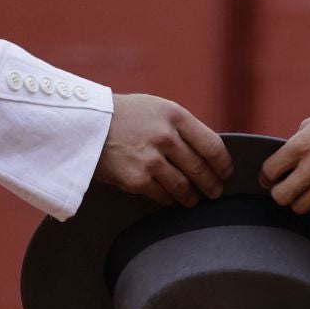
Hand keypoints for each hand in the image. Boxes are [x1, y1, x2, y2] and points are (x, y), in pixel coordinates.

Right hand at [96, 94, 232, 204]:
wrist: (84, 124)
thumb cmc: (124, 116)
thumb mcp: (157, 109)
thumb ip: (181, 127)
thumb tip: (207, 153)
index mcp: (175, 115)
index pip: (212, 145)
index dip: (223, 164)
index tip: (225, 172)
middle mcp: (166, 136)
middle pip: (201, 169)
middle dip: (211, 184)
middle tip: (214, 192)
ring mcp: (151, 159)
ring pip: (184, 186)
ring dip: (192, 196)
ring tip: (193, 199)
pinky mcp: (136, 179)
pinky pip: (162, 195)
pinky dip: (168, 199)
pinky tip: (169, 199)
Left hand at [260, 101, 309, 216]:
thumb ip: (295, 142)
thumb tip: (283, 160)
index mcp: (301, 145)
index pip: (269, 172)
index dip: (266, 177)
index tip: (271, 178)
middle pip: (280, 197)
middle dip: (279, 192)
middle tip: (286, 187)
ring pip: (299, 207)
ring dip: (299, 200)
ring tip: (306, 191)